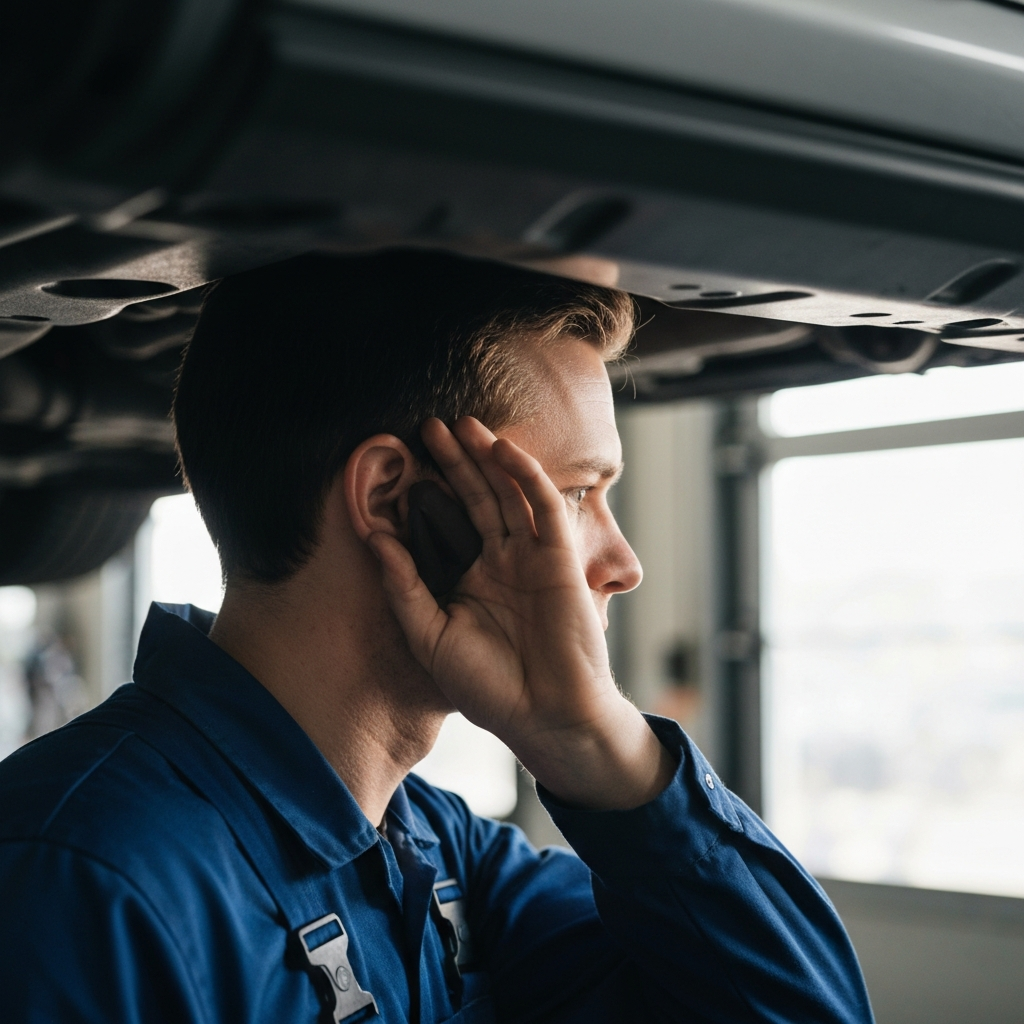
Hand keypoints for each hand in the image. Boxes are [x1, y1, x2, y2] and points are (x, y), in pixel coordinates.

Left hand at [367, 417, 673, 809]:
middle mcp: (503, 561)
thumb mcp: (430, 636)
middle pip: (477, 497)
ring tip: (460, 425)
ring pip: (509, 493)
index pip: (449, 522)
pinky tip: (502, 451)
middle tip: (428, 427)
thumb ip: (402, 586)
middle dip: (454, 461)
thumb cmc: (489, 688)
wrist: (545, 717)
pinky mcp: (562, 558)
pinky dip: (526, 477)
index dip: (428, 491)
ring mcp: (533, 557)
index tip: (400, 463)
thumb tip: (374, 537)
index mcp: (473, 579)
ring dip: (488, 458)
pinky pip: (545, 508)